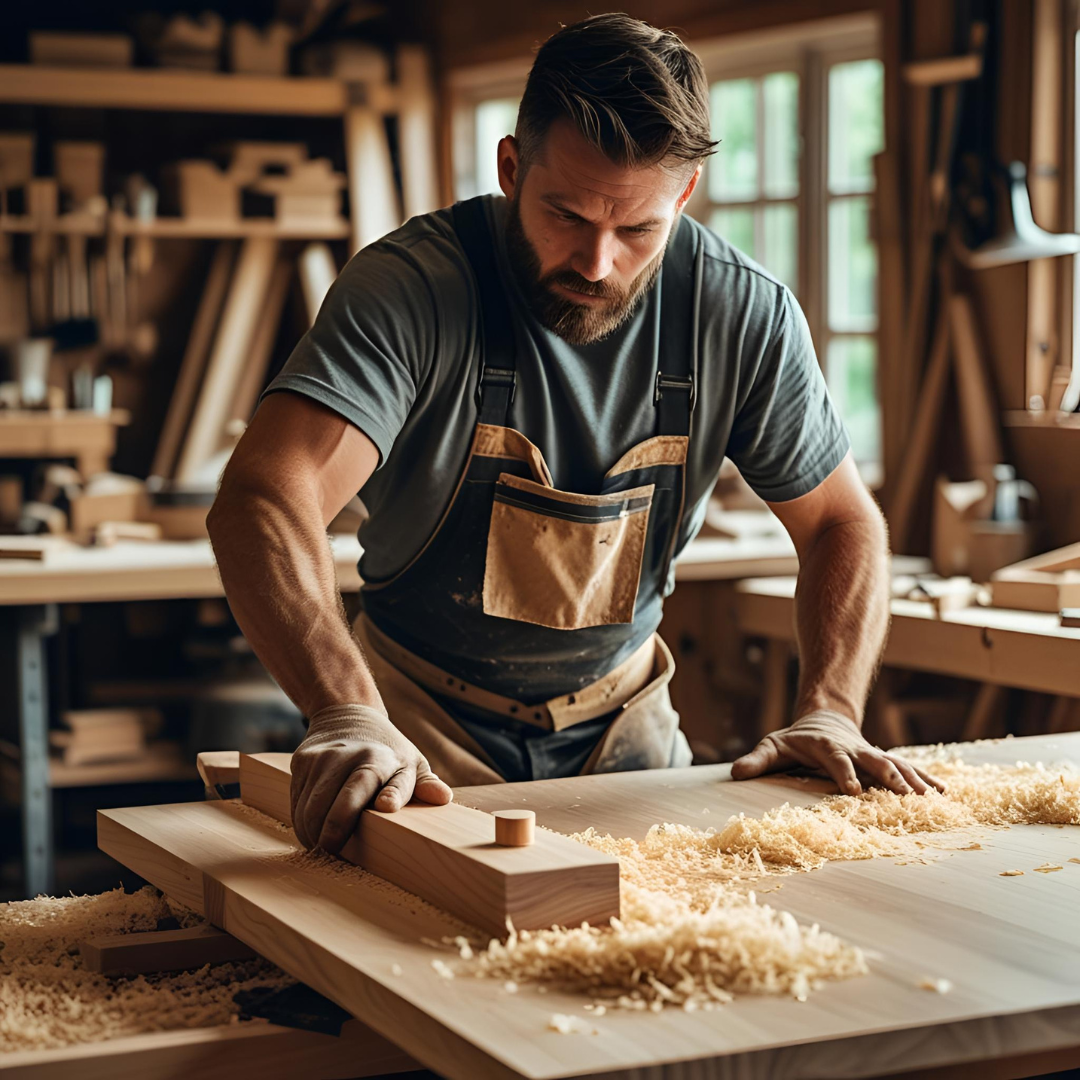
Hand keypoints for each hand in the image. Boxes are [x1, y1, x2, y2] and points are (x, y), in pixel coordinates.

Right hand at [290, 703, 452, 852]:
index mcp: (380, 758)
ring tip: (323, 847)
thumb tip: (443, 798)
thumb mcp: (411, 762)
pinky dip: (302, 823)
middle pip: (332, 806)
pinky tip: (313, 829)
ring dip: (312, 835)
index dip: (382, 796)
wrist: (347, 715)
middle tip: (335, 856)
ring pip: (309, 810)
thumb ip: (424, 784)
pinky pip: (296, 803)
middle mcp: (347, 756)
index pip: (372, 781)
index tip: (386, 809)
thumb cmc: (387, 750)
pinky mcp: (302, 762)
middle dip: (331, 837)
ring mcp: (321, 759)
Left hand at [729, 709, 945, 796]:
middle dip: (891, 777)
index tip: (855, 791)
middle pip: (875, 761)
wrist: (823, 720)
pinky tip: (944, 794)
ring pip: (897, 765)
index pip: (837, 761)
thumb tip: (735, 772)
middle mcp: (854, 749)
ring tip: (934, 798)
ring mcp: (871, 753)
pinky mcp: (883, 759)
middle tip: (907, 795)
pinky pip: (908, 769)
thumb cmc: (795, 740)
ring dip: (915, 780)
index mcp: (827, 748)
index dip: (845, 775)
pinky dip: (926, 780)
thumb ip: (756, 760)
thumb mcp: (772, 746)